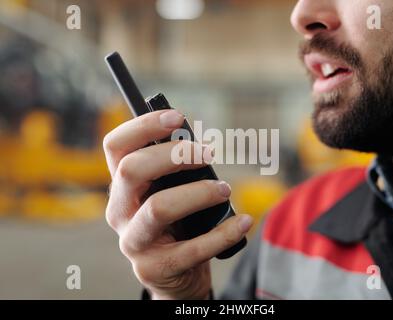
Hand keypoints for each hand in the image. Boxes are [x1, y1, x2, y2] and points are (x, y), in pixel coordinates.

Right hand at [103, 109, 252, 298]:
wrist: (173, 272)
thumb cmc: (175, 221)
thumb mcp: (168, 191)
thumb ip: (174, 170)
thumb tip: (196, 145)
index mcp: (121, 186)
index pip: (116, 146)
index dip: (143, 126)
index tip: (177, 117)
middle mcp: (119, 211)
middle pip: (132, 170)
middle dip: (173, 155)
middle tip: (208, 153)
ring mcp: (133, 242)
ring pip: (159, 207)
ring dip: (198, 192)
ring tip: (224, 189)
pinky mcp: (155, 268)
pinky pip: (192, 248)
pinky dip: (224, 232)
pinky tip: (243, 222)